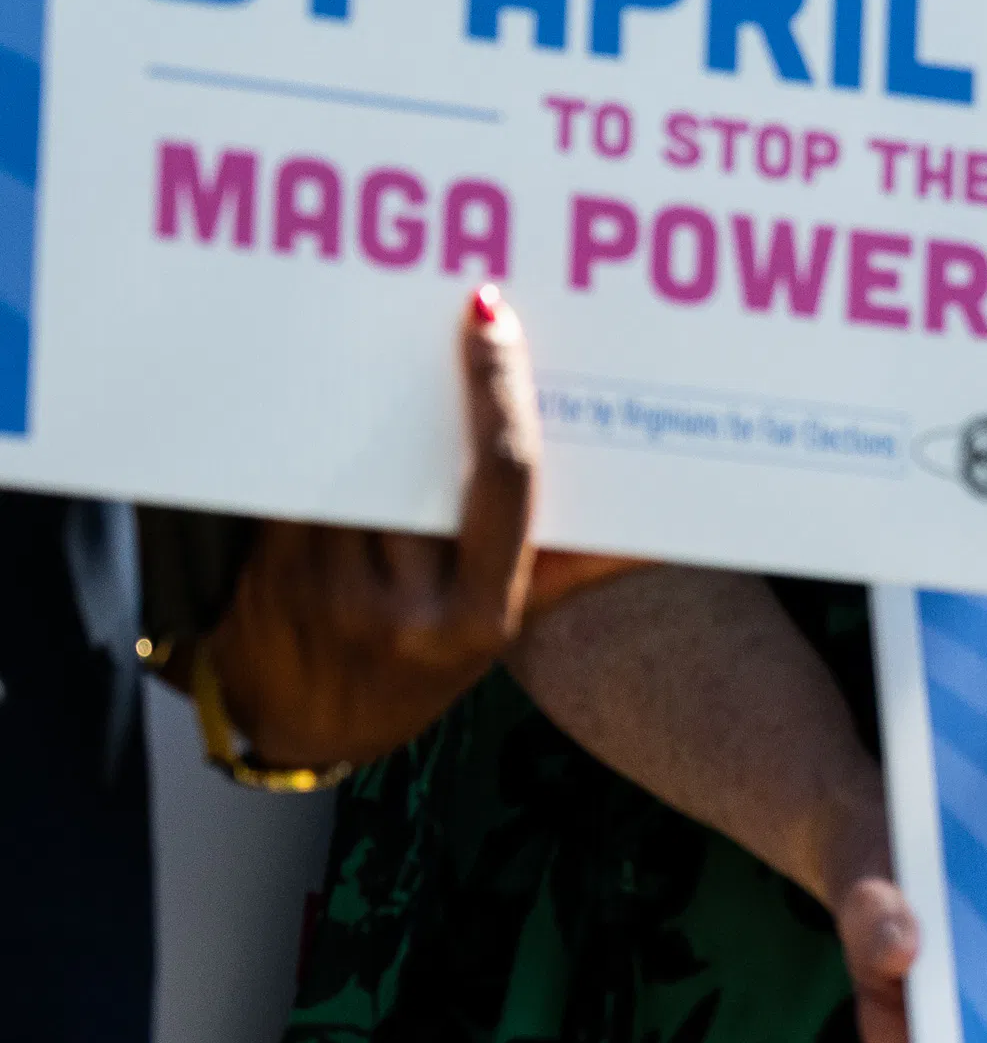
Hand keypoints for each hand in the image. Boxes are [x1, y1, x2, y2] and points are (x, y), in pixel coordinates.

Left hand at [200, 286, 570, 769]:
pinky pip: (302, 476)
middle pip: (421, 453)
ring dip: (367, 403)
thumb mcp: (502, 626)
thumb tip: (664, 530)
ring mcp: (326, 583)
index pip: (503, 482)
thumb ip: (572, 569)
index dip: (499, 394)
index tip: (490, 317)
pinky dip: (316, 438)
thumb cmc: (418, 666)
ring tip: (369, 353)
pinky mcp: (267, 561)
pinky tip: (317, 410)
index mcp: (479, 617)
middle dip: (424, 385)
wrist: (289, 725)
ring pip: (357, 457)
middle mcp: (401, 605)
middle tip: (429, 317)